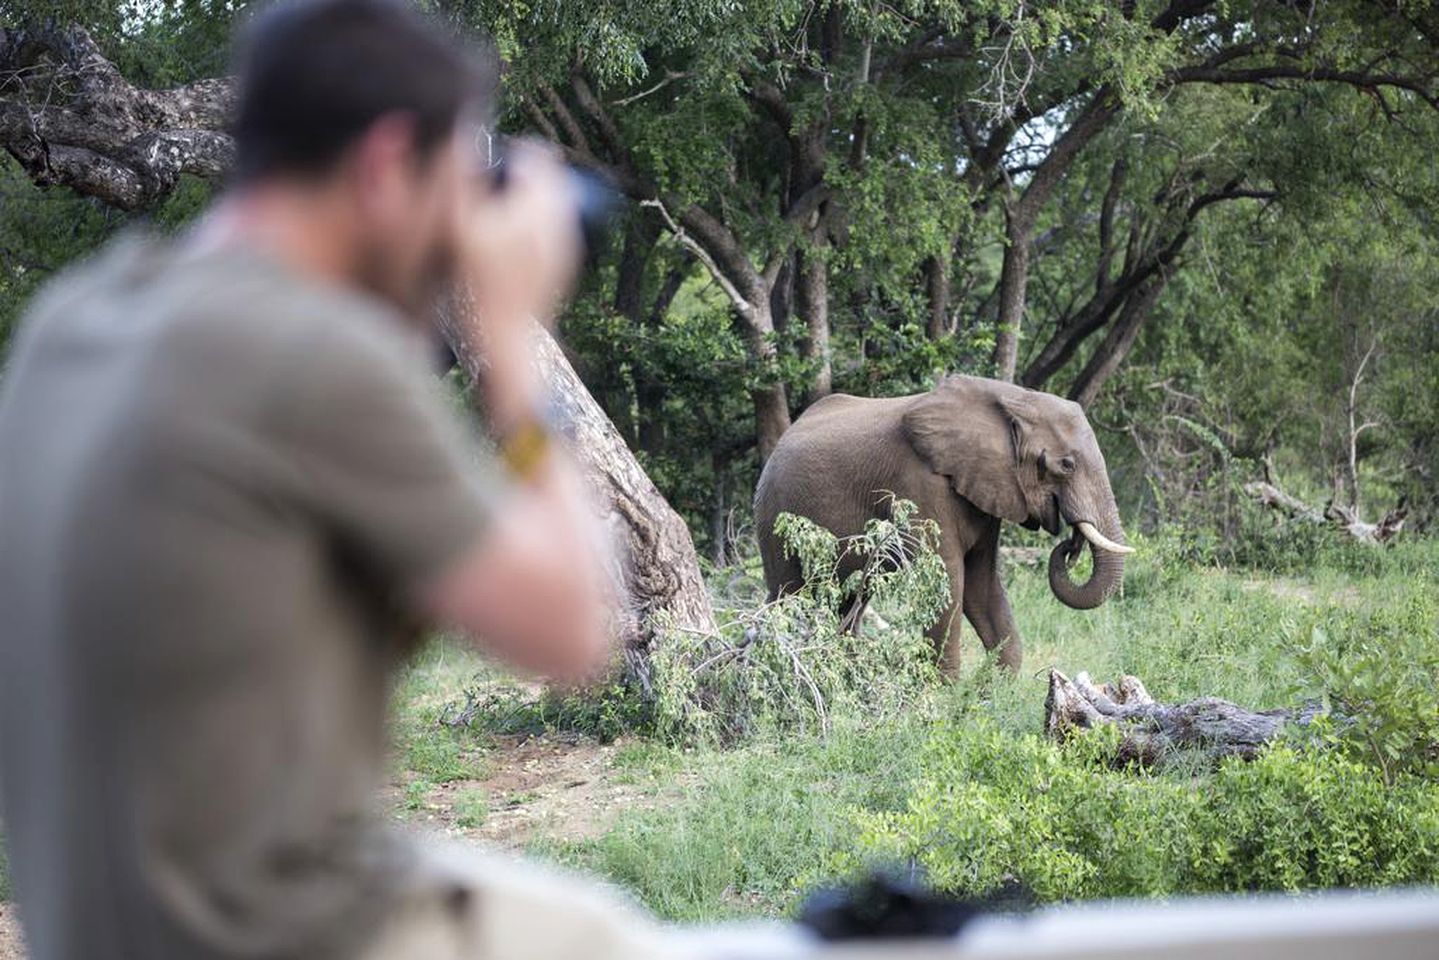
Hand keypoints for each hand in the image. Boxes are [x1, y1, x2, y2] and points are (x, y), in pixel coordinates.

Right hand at [459, 138, 582, 330]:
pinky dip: (533, 228)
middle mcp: (563, 217)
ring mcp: (567, 242)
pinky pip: (551, 231)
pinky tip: (506, 245)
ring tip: (494, 218)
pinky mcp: (565, 263)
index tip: (488, 165)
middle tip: (488, 192)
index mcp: (542, 200)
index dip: (511, 151)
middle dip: (520, 176)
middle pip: (546, 178)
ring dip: (526, 202)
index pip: (538, 153)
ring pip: (551, 205)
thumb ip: (461, 178)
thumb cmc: (479, 279)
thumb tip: (461, 140)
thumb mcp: (460, 222)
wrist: (505, 332)